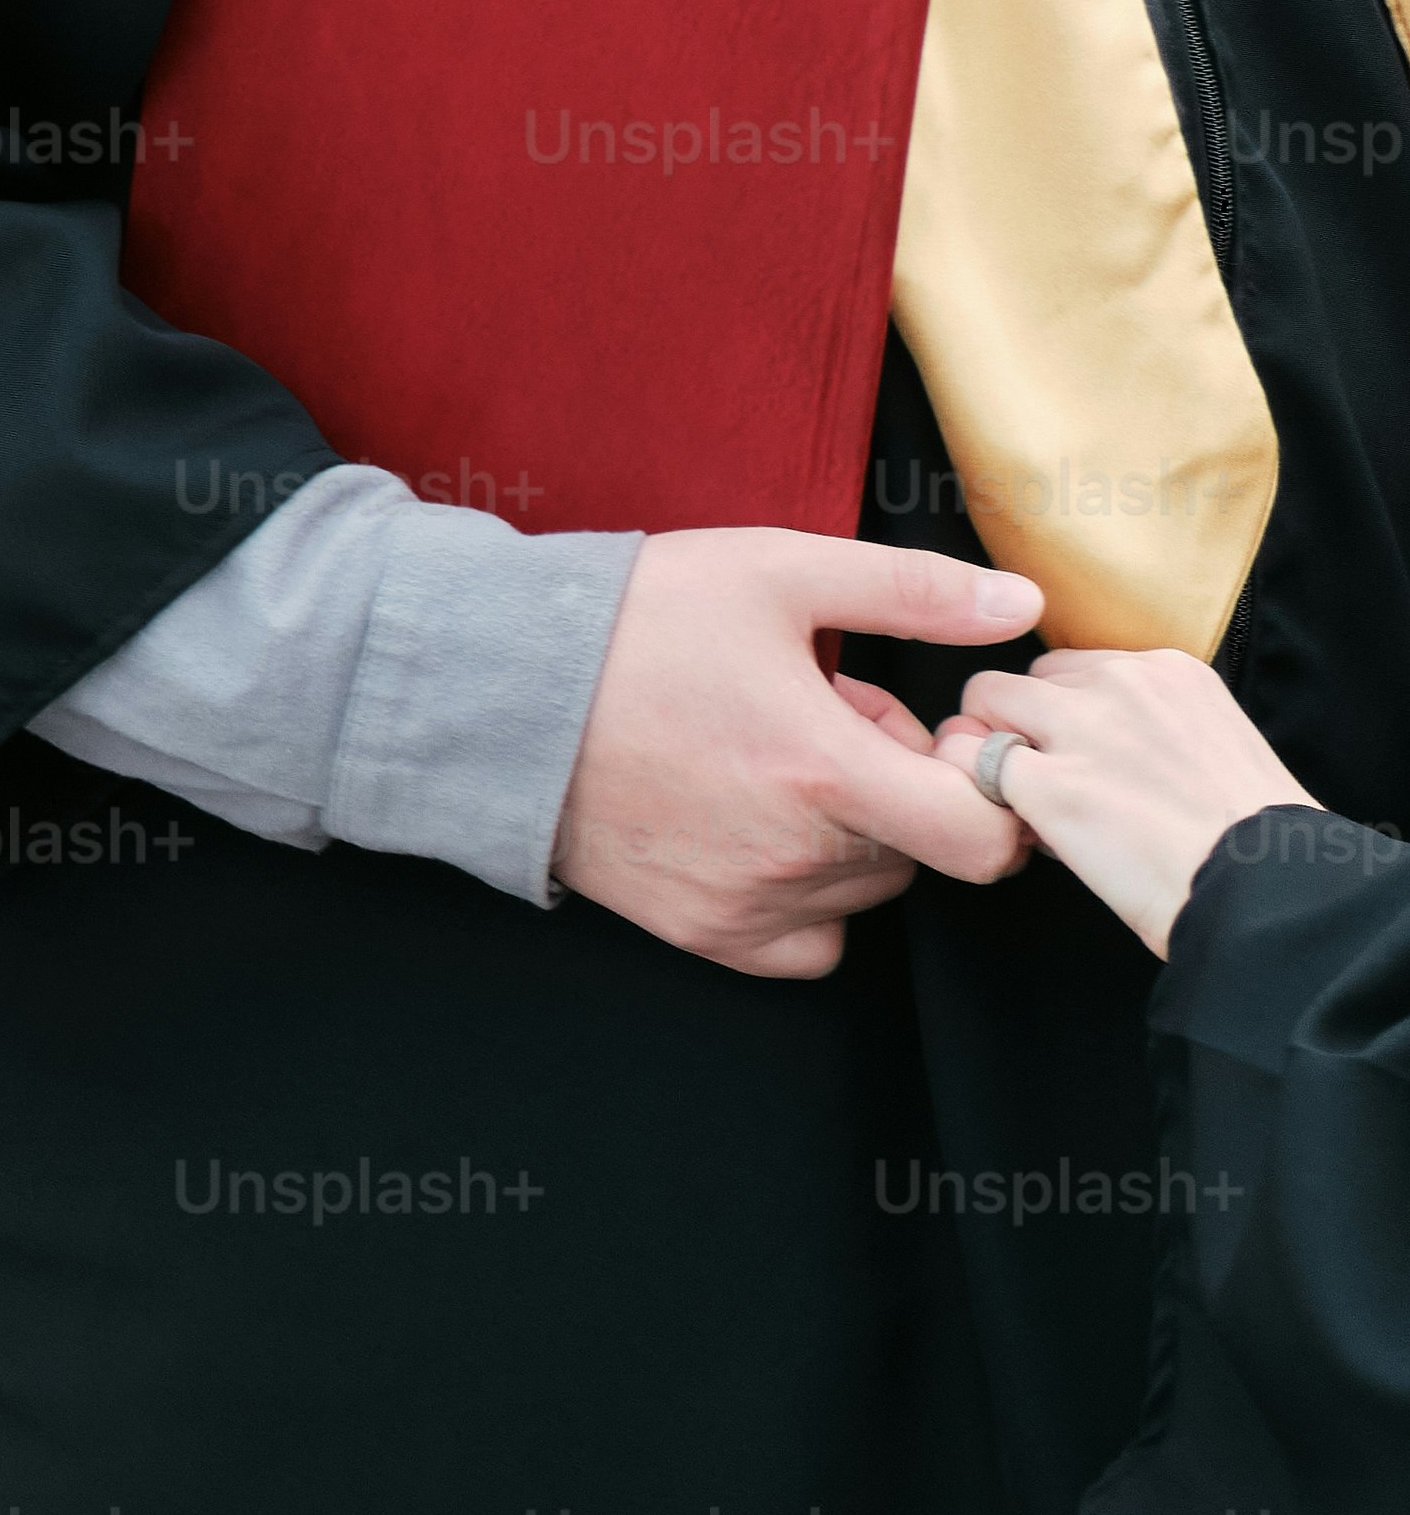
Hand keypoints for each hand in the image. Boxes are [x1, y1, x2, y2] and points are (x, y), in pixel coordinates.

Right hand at [550, 529, 1044, 976]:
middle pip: (924, 851)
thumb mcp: (775, 571)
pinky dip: (807, 895)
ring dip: (848, 833)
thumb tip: (1023, 607)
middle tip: (821, 718)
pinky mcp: (702, 932)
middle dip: (897, 784)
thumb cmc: (632, 624)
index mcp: (828, 773)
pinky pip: (811, 942)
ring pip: (866, 887)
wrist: (491, 690)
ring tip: (769, 760)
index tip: (941, 740)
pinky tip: (756, 828)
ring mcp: (746, 904)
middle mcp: (795, 857)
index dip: (988, 789)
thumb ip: (913, 590)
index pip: (987, 840)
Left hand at [948, 646, 1318, 957]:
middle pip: (1025, 680)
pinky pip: (973, 762)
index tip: (1088, 761)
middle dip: (1024, 728)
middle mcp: (1122, 684)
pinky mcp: (1049, 783)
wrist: (1270, 892)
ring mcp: (1082, 728)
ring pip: (986, 702)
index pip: (1075, 669)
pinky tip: (1023, 831)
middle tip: (1052, 786)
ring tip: (1031, 805)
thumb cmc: (1251, 841)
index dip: (1066, 717)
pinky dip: (980, 793)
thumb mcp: (1213, 745)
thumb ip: (1151, 727)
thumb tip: (1093, 747)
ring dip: (994, 749)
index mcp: (1169, 672)